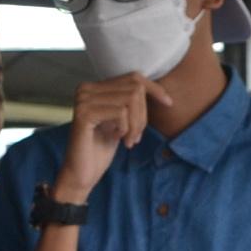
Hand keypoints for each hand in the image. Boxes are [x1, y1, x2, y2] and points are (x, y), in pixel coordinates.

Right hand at [54, 74, 170, 201]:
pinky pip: (121, 113)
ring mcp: (83, 99)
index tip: (168, 103)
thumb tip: (157, 89)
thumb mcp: (121, 121)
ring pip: (130, 100)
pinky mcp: (84, 113)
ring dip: (136, 124)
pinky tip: (118, 139)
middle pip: (134, 89)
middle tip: (136, 136)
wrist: (82, 173)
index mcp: (94, 87)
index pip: (133, 77)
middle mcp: (86, 88)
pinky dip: (126, 128)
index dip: (154, 89)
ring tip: (129, 140)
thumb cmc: (102, 148)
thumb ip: (131, 102)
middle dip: (143, 114)